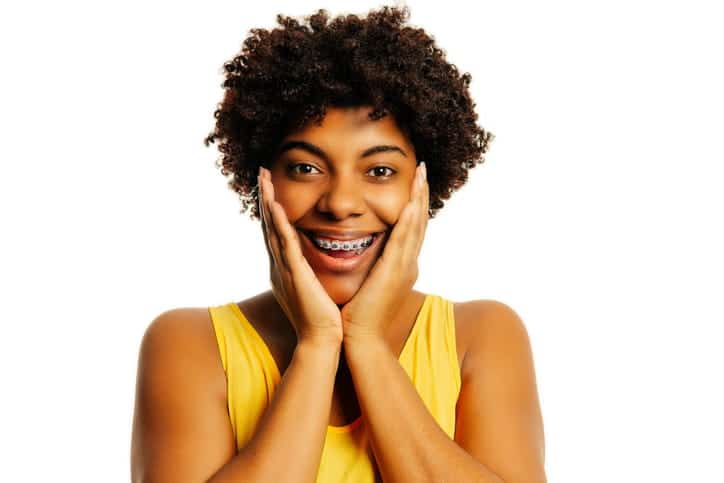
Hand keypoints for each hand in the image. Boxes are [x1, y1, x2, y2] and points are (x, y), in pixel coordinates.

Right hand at [258, 167, 342, 345]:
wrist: (321, 340)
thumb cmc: (321, 318)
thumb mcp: (313, 288)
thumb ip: (310, 273)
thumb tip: (314, 262)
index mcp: (285, 268)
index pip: (276, 232)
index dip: (272, 209)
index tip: (270, 186)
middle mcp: (279, 266)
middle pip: (269, 225)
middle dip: (265, 198)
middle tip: (261, 173)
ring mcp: (284, 269)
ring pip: (273, 229)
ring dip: (268, 204)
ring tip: (264, 180)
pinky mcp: (294, 274)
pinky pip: (285, 244)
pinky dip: (279, 224)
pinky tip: (276, 207)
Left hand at [340, 162, 428, 343]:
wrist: (360, 338)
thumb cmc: (360, 314)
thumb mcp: (369, 282)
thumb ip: (372, 266)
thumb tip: (366, 253)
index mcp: (402, 265)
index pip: (411, 227)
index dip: (416, 203)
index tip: (415, 182)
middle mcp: (408, 263)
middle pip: (419, 221)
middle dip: (422, 193)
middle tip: (424, 168)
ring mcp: (404, 267)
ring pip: (415, 225)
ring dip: (419, 198)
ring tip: (421, 175)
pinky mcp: (394, 272)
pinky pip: (403, 240)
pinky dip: (409, 220)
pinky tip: (411, 202)